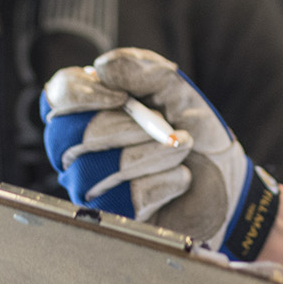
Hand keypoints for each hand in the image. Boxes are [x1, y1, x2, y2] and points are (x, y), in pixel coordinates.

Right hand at [40, 47, 279, 258]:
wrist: (226, 175)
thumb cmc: (191, 125)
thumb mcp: (173, 87)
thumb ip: (141, 69)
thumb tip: (100, 67)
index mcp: (86, 109)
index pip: (56, 96)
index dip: (81, 94)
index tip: (121, 96)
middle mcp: (77, 149)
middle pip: (68, 135)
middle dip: (123, 127)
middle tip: (164, 124)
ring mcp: (91, 185)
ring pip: (96, 170)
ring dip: (152, 154)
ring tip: (183, 147)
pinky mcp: (115, 216)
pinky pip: (126, 198)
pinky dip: (165, 181)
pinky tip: (181, 177)